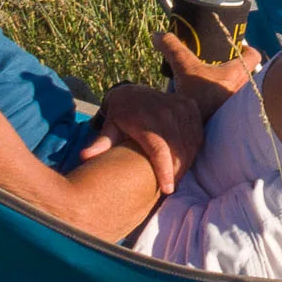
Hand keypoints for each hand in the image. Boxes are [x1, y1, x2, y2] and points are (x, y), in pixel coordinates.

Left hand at [78, 82, 202, 196]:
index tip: (168, 189)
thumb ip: (100, 144)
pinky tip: (186, 158)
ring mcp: (179, 107)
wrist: (132, 92)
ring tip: (178, 175)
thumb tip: (84, 157)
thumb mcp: (109, 128)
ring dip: (186, 161)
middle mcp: (165, 113)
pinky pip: (197, 132)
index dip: (165, 171)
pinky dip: (193, 147)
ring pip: (190, 142)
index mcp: (145, 121)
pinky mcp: (188, 105)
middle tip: (171, 186)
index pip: (160, 150)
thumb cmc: (119, 116)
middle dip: (177, 171)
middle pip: (178, 150)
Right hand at [159, 30, 262, 119]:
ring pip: (239, 88)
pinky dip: (223, 99)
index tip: (236, 48)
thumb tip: (157, 35)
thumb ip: (172, 49)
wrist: (197, 131)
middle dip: (234, 67)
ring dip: (227, 85)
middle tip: (218, 63)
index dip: (246, 49)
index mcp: (237, 72)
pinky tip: (208, 99)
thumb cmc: (197, 97)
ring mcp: (238, 104)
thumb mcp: (183, 68)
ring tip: (211, 82)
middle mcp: (243, 88)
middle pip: (246, 71)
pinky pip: (233, 103)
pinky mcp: (233, 117)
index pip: (253, 55)